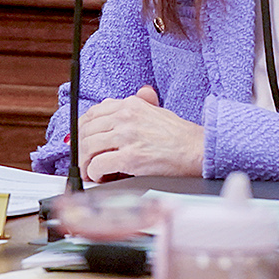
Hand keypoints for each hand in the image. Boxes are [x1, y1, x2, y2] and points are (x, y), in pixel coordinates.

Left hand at [76, 85, 203, 181]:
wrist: (197, 150)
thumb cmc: (179, 135)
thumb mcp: (155, 110)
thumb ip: (136, 106)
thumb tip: (117, 101)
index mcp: (130, 105)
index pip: (92, 113)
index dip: (81, 130)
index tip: (80, 140)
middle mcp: (125, 117)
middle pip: (85, 131)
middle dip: (81, 149)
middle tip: (84, 161)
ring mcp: (127, 137)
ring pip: (87, 147)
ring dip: (85, 163)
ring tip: (92, 171)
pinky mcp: (130, 158)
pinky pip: (98, 165)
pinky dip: (94, 173)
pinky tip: (102, 177)